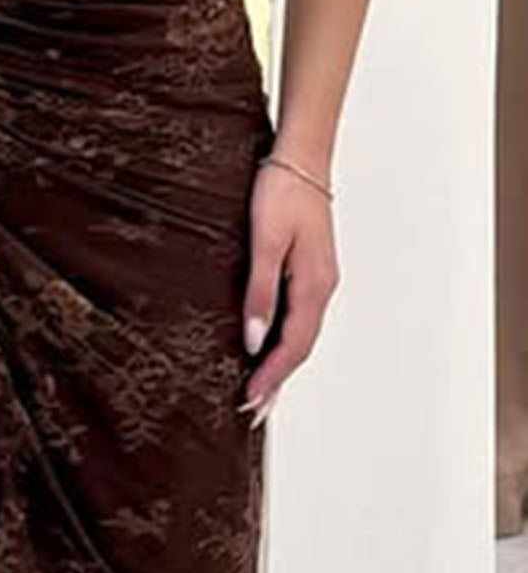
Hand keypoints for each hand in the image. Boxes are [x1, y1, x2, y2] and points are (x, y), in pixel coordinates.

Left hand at [239, 157, 339, 425]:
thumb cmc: (280, 193)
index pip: (293, 345)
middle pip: (301, 346)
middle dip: (277, 381)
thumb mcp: (265, 242)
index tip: (250, 403)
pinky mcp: (311, 269)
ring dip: (281, 364)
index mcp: (314, 285)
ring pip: (301, 333)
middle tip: (252, 413)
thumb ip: (260, 292)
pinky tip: (270, 346)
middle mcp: (322, 288)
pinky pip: (299, 316)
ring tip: (260, 392)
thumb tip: (253, 341)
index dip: (272, 377)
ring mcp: (319, 279)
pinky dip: (284, 340)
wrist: (301, 158)